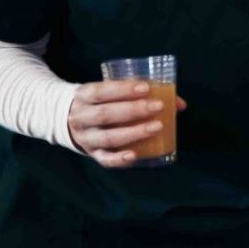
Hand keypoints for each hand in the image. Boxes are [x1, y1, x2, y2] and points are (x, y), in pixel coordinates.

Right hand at [67, 80, 186, 167]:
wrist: (69, 119)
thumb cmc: (102, 102)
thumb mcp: (111, 91)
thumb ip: (140, 93)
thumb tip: (179, 103)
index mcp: (83, 96)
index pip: (101, 91)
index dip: (123, 89)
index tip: (146, 88)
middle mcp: (80, 117)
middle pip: (105, 114)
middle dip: (134, 110)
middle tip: (158, 107)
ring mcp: (86, 138)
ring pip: (108, 138)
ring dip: (133, 133)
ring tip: (157, 127)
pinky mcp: (92, 154)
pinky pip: (105, 159)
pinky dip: (119, 159)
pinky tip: (134, 156)